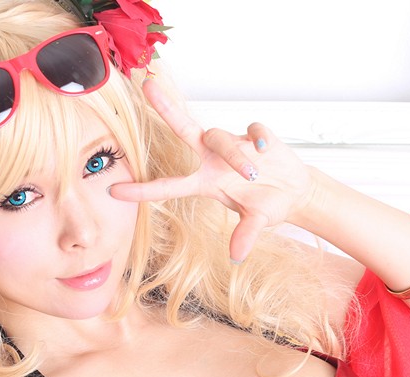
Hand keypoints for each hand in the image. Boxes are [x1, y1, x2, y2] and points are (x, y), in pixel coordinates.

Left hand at [109, 78, 315, 261]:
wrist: (296, 192)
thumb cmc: (268, 204)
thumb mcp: (257, 222)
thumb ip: (246, 235)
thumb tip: (237, 256)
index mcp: (205, 183)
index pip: (168, 186)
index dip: (141, 190)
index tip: (114, 191)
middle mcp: (212, 160)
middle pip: (183, 129)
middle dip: (166, 108)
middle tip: (146, 87)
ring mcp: (233, 145)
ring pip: (221, 138)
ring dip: (236, 157)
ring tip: (254, 173)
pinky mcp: (255, 137)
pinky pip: (252, 131)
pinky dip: (258, 139)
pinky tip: (265, 150)